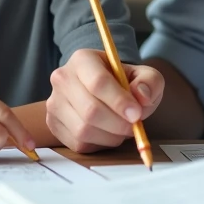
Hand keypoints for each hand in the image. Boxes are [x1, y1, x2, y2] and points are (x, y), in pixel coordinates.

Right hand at [46, 49, 164, 152]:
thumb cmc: (123, 82)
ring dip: (110, 136)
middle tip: (134, 125)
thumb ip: (150, 82)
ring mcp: (54, 102)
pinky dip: (99, 144)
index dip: (119, 102)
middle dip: (118, 124)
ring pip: (83, 130)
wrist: (103, 91)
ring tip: (122, 128)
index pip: (98, 83)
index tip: (137, 114)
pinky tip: (108, 133)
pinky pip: (78, 143)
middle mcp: (62, 78)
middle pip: (90, 110)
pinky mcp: (53, 124)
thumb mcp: (144, 75)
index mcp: (83, 59)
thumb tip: (141, 96)